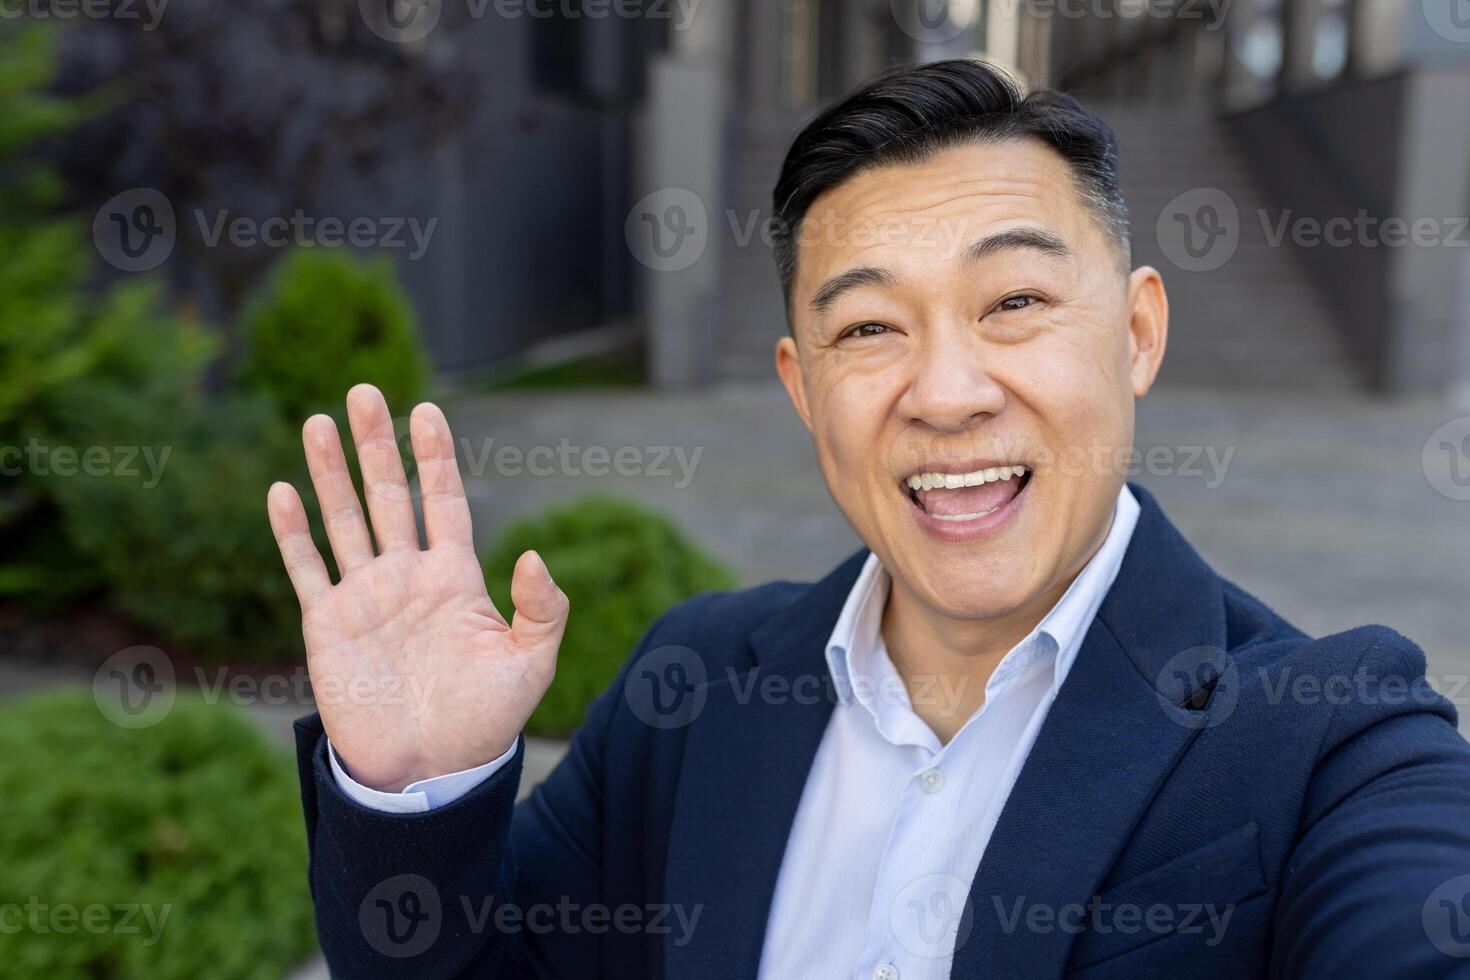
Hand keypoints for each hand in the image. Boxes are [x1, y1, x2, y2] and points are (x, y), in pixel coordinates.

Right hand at [266, 383, 567, 791]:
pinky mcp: (328, 625)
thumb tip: (534, 555)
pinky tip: (282, 491)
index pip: (443, 501)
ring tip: (319, 419)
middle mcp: (407, 576)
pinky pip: (307, 568)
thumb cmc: (486, 720)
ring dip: (330, 473)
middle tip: (365, 392)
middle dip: (377, 446)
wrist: (430, 771)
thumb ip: (543, 608)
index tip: (426, 410)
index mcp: (455, 577)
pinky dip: (292, 533)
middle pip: (389, 496)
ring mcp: (365, 597)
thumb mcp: (531, 663)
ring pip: (344, 520)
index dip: (434, 457)